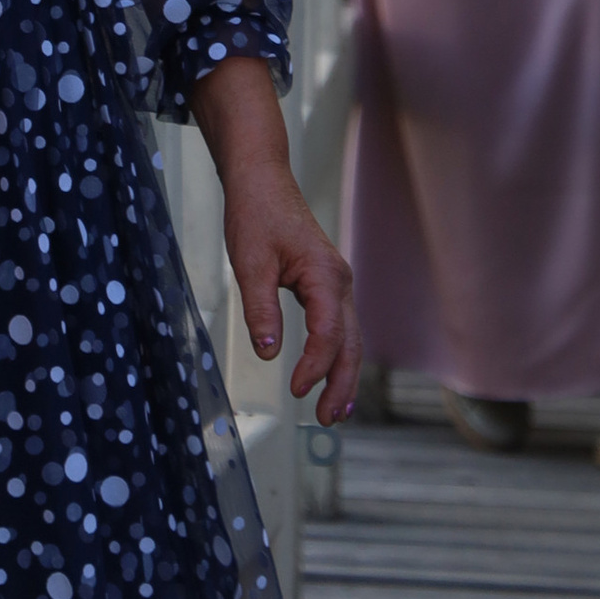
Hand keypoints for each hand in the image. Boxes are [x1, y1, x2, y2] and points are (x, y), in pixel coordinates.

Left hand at [189, 58, 361, 427]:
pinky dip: (338, 356)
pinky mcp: (327, 284)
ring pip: (349, 338)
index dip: (315, 365)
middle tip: (328, 419)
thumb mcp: (250, 262)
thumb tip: (269, 354)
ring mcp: (336, 283)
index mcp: (324, 275)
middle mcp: (339, 281)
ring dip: (344, 376)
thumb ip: (260, 308)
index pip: (328, 332)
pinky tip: (331, 377)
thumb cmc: (255, 214)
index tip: (297, 389)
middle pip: (350, 343)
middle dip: (342, 384)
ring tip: (335, 412)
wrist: (261, 179)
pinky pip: (339, 327)